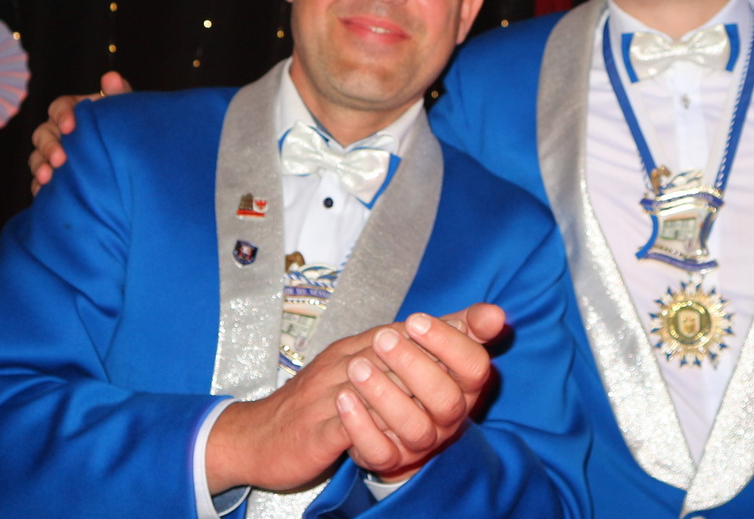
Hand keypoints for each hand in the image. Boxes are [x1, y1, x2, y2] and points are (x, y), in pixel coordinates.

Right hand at [27, 71, 130, 195]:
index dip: (62, 115)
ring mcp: (53, 155)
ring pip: (36, 158)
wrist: (133, 161)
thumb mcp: (125, 112)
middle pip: (43, 133)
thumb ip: (119, 94)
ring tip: (47, 178)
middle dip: (48, 146)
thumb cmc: (127, 129)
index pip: (60, 107)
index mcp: (74, 111)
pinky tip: (44, 194)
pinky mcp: (54, 178)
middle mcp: (59, 132)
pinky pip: (39, 182)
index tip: (70, 126)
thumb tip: (111, 77)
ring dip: (39, 166)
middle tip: (60, 159)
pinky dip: (39, 188)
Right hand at [204, 305, 504, 493]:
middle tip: (462, 374)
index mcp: (365, 346)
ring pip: (375, 384)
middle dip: (434, 360)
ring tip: (430, 402)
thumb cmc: (320, 402)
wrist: (259, 433)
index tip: (493, 321)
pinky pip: (346, 425)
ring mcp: (332, 392)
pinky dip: (368, 426)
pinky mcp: (317, 428)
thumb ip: (416, 349)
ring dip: (405, 392)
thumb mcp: (365, 367)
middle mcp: (349, 361)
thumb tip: (478, 322)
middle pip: (399, 351)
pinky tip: (393, 431)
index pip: (412, 329)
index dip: (454, 327)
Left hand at [340, 305, 503, 483]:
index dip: (447, 343)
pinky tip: (344, 397)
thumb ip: (468, 326)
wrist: (395, 420)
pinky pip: (379, 451)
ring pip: (413, 427)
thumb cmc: (422, 371)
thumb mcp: (442, 345)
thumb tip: (497, 314)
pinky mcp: (390, 460)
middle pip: (445, 400)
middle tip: (382, 339)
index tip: (415, 320)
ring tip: (357, 366)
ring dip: (384, 395)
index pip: (474, 368)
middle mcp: (449, 420)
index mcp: (467, 388)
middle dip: (413, 366)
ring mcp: (421, 443)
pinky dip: (360, 426)